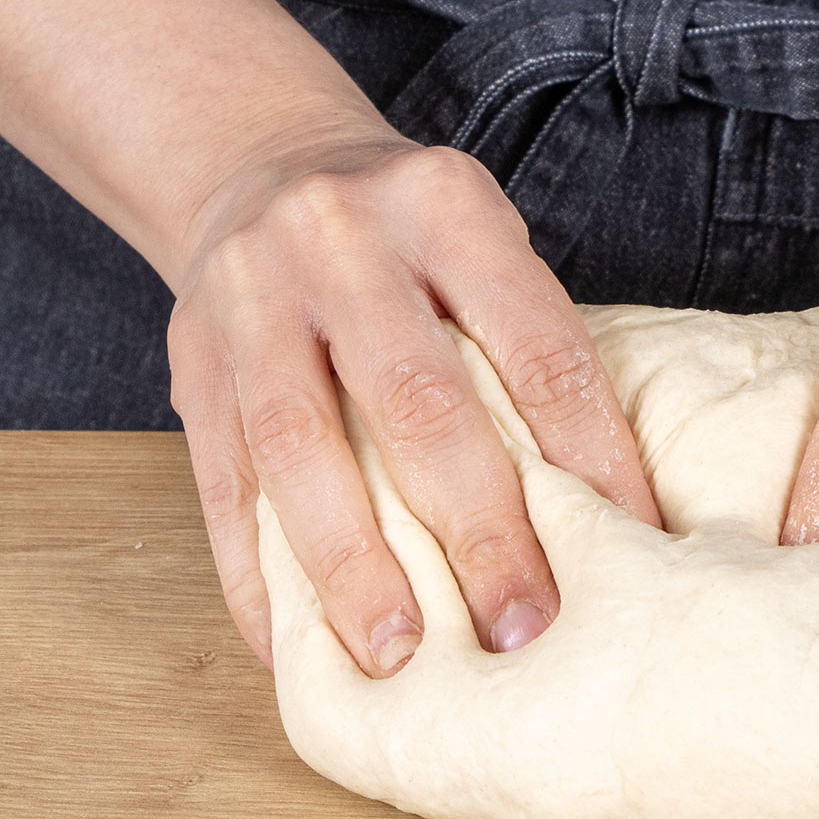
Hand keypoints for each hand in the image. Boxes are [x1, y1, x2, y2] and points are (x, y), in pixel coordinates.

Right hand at [167, 137, 659, 676]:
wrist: (262, 163)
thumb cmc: (408, 238)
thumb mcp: (479, 242)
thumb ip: (525, 343)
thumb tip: (612, 506)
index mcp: (445, 207)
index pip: (536, 344)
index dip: (589, 453)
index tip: (628, 546)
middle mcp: (342, 242)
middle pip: (418, 402)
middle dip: (477, 527)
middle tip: (521, 626)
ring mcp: (251, 300)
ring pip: (298, 447)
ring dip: (352, 566)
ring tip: (397, 654)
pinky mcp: (190, 363)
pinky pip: (221, 481)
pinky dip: (256, 574)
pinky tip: (296, 647)